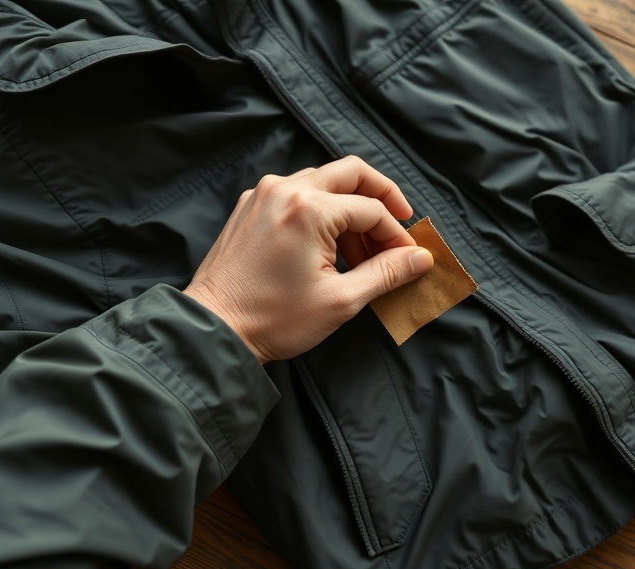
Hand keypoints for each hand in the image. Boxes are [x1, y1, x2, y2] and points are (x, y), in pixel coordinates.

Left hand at [183, 156, 433, 363]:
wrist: (213, 330)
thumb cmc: (273, 319)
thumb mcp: (342, 300)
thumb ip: (387, 273)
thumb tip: (421, 259)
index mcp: (308, 209)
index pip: (371, 209)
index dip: (396, 235)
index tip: (408, 259)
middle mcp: (284, 189)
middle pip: (351, 173)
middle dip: (382, 198)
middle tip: (400, 223)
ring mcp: (263, 194)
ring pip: (324, 181)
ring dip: (351, 207)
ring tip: (363, 250)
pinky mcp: (250, 206)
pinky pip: (298, 194)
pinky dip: (323, 211)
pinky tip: (331, 246)